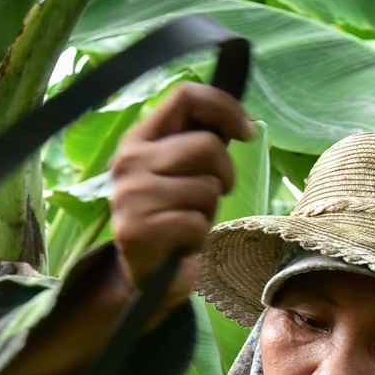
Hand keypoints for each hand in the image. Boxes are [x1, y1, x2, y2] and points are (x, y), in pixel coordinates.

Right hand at [109, 82, 255, 315]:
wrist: (147, 277)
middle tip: (210, 197)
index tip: (247, 134)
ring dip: (208, 211)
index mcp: (138, 139)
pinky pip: (196, 223)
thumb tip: (240, 126)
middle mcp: (127, 162)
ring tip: (187, 222)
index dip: (224, 108)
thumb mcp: (184, 173)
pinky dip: (197, 237)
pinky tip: (179, 243)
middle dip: (224, 174)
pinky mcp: (137, 231)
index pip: (185, 97)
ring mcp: (129, 197)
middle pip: (206, 145)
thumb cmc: (175, 218)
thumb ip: (198, 144)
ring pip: (206, 187)